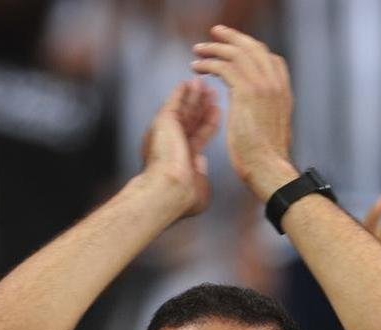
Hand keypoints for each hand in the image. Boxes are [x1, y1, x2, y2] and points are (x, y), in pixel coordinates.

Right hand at [140, 79, 219, 218]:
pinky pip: (174, 102)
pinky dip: (181, 92)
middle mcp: (170, 144)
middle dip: (201, 105)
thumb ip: (201, 176)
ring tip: (204, 83)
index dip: (208, 122)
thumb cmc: (182, 197)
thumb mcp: (198, 190)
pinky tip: (189, 82)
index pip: (198, 134)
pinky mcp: (162, 122)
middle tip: (212, 91)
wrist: (169, 190)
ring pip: (183, 109)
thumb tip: (201, 166)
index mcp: (179, 158)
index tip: (218, 110)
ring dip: (193, 96)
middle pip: (190, 119)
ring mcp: (165, 132)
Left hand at [191, 25, 295, 200]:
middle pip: (252, 47)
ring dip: (214, 49)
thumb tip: (260, 113)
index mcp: (283, 90)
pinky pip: (223, 67)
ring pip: (236, 53)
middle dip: (231, 38)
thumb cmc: (267, 158)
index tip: (234, 48)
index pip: (268, 57)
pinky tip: (197, 67)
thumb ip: (268, 112)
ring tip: (198, 50)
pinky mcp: (247, 91)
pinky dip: (208, 64)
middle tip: (214, 33)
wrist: (269, 168)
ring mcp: (263, 85)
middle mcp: (275, 82)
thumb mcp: (274, 128)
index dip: (249, 49)